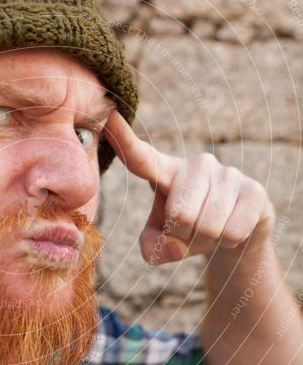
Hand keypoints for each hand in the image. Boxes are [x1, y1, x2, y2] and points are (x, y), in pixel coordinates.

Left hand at [103, 111, 276, 265]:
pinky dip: (229, 242)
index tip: (109, 117)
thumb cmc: (188, 232)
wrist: (235, 236)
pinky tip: (232, 228)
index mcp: (165, 172)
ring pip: (209, 226)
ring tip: (212, 230)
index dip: (124, 140)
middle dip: (184, 236)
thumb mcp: (161, 243)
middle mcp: (196, 165)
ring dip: (207, 241)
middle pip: (181, 215)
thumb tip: (174, 246)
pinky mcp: (254, 190)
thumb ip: (152, 247)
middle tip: (191, 232)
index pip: (141, 158)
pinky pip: (235, 230)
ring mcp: (228, 173)